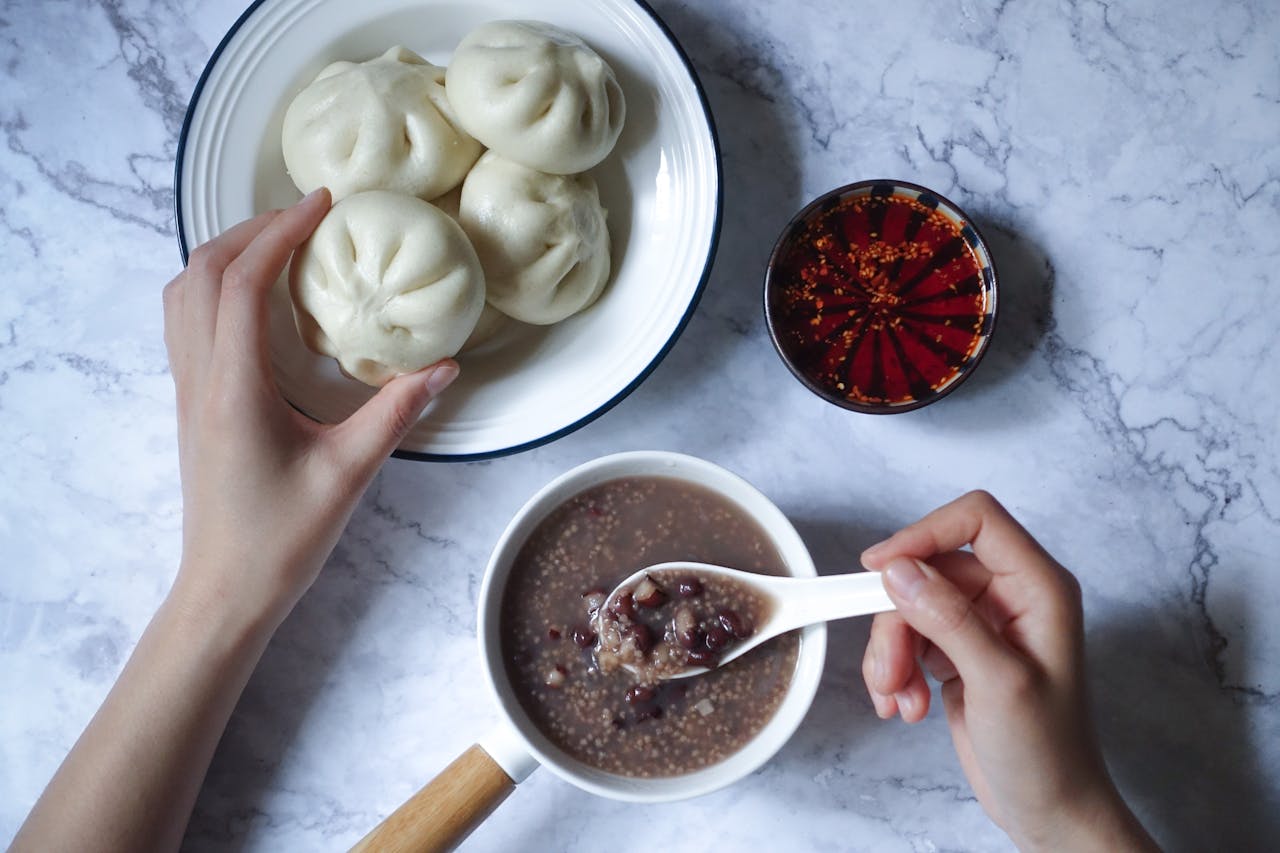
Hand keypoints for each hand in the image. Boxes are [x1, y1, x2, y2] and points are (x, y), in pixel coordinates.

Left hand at [163, 188, 457, 632]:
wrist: (226, 590)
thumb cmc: (282, 539)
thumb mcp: (349, 473)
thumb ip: (397, 413)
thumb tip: (445, 367)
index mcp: (235, 389)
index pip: (243, 284)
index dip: (279, 233)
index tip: (320, 206)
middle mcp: (200, 379)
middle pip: (200, 273)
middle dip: (250, 230)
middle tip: (305, 216)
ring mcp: (188, 391)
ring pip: (183, 295)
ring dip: (224, 255)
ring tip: (278, 244)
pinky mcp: (192, 404)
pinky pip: (186, 322)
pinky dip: (214, 287)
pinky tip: (257, 299)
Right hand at [860, 491, 1154, 851]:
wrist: (1049, 809)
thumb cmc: (1049, 753)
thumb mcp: (999, 683)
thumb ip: (949, 619)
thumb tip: (900, 571)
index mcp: (1039, 587)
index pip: (976, 519)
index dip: (924, 534)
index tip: (880, 568)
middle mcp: (1011, 595)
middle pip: (928, 569)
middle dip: (896, 620)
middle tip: (888, 670)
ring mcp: (982, 622)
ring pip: (909, 605)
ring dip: (892, 652)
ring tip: (898, 697)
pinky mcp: (958, 650)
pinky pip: (907, 637)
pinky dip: (895, 669)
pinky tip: (906, 705)